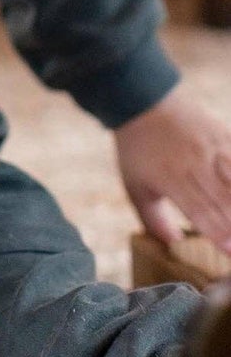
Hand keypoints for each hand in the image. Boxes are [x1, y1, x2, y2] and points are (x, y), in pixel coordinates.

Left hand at [115, 84, 230, 253]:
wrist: (142, 104)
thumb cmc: (137, 151)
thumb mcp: (135, 186)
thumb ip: (153, 218)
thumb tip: (174, 244)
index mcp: (171, 179)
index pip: (200, 212)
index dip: (217, 233)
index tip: (230, 252)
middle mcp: (195, 165)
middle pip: (224, 201)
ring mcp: (213, 149)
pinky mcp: (225, 136)